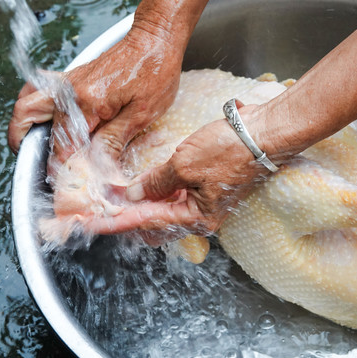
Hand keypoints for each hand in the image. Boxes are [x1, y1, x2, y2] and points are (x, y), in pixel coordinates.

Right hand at [9, 26, 183, 167]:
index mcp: (87, 103)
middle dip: (36, 148)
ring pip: (29, 102)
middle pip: (37, 123)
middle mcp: (70, 90)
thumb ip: (115, 140)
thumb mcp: (141, 114)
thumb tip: (99, 166)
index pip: (65, 144)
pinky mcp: (73, 76)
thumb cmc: (154, 74)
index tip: (70, 180)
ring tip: (31, 145)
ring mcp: (68, 81)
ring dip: (24, 125)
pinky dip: (34, 104)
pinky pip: (40, 88)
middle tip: (44, 166)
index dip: (65, 166)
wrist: (155, 42)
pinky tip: (43, 117)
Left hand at [85, 104, 278, 235]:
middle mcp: (201, 215)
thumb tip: (134, 194)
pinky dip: (158, 191)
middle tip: (101, 207)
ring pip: (165, 209)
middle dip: (128, 214)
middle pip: (156, 221)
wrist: (264, 133)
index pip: (147, 222)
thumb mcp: (184, 165)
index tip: (92, 223)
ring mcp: (205, 201)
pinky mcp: (208, 187)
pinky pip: (177, 195)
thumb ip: (156, 182)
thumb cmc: (230, 150)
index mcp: (197, 218)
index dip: (117, 221)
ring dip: (142, 202)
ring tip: (115, 196)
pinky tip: (143, 185)